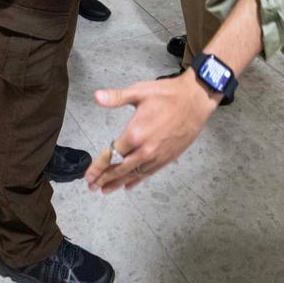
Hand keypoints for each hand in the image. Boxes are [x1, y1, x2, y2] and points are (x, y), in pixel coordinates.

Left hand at [85, 69, 219, 192]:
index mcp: (135, 134)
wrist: (196, 100)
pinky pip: (149, 173)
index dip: (97, 167)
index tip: (87, 176)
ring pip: (134, 174)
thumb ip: (116, 97)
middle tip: (92, 186)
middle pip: (120, 169)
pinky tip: (130, 185)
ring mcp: (157, 156)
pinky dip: (137, 180)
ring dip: (118, 182)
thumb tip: (96, 97)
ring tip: (106, 190)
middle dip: (104, 178)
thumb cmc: (167, 94)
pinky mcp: (168, 158)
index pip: (111, 154)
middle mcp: (145, 150)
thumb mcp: (140, 91)